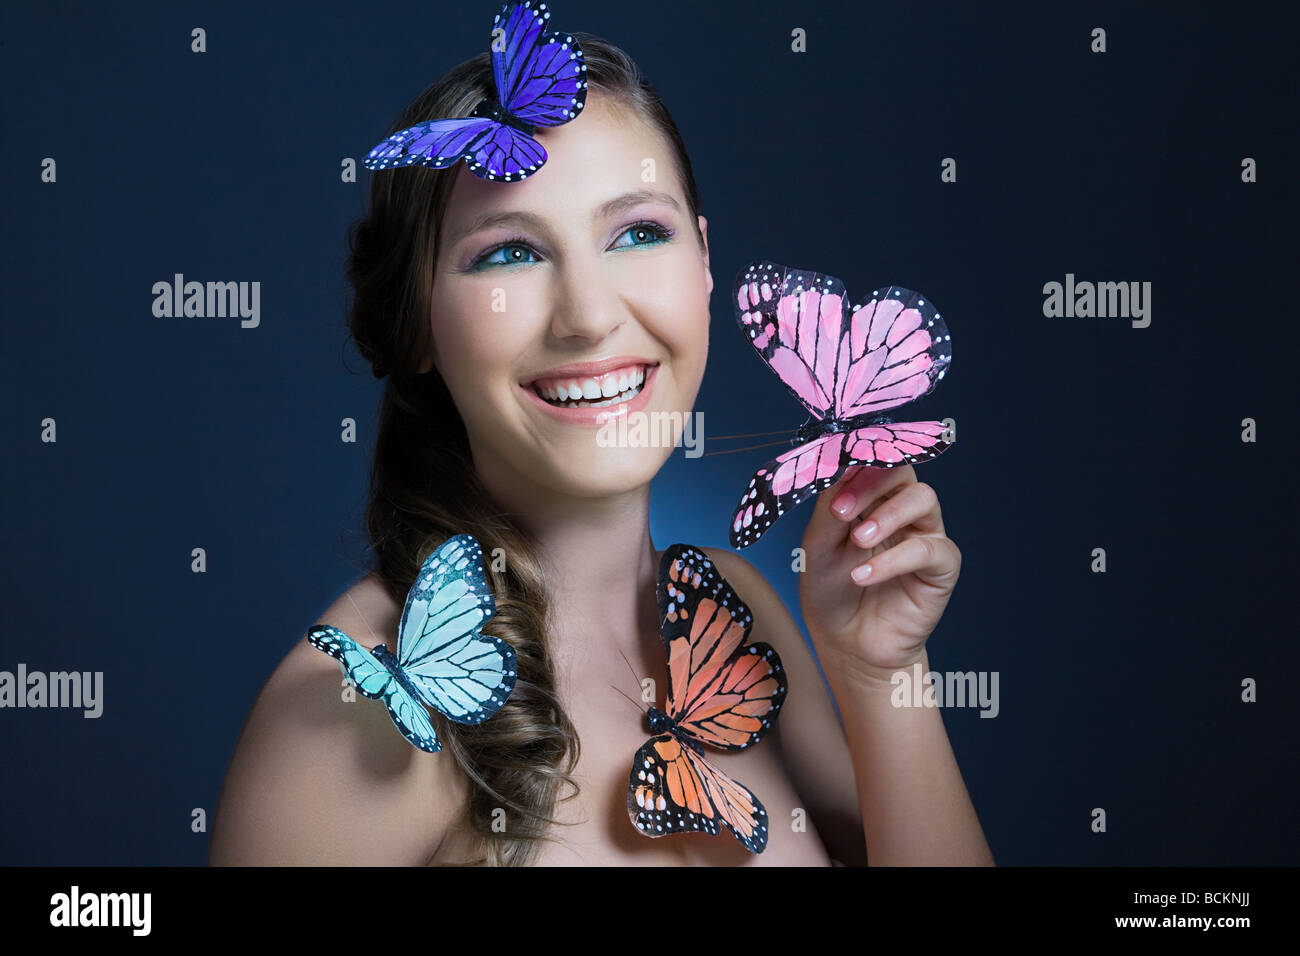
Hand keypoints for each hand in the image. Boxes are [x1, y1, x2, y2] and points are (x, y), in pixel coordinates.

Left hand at [798, 464, 960, 677]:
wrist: (847, 644)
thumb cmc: (830, 591)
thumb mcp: (817, 546)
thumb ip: (829, 506)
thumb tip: (838, 466)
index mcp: (869, 498)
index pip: (872, 460)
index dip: (854, 461)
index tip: (829, 474)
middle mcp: (900, 510)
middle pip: (902, 469)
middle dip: (871, 482)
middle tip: (841, 510)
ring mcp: (923, 534)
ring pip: (924, 498)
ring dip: (887, 515)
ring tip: (857, 541)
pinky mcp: (941, 566)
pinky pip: (928, 548)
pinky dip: (893, 560)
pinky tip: (863, 575)